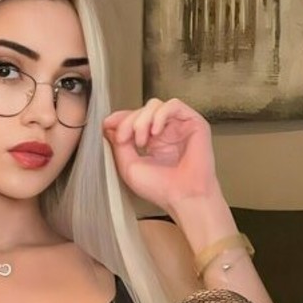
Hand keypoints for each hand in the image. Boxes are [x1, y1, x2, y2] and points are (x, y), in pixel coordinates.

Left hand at [103, 98, 218, 212]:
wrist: (184, 197)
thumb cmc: (161, 189)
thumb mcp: (129, 166)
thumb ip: (119, 144)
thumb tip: (109, 125)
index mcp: (153, 142)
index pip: (135, 119)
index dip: (120, 118)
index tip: (107, 125)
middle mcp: (167, 133)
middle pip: (142, 110)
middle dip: (129, 122)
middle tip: (125, 139)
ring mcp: (180, 127)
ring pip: (156, 105)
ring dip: (143, 119)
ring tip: (141, 140)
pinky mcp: (194, 123)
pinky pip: (174, 105)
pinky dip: (160, 115)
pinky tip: (156, 132)